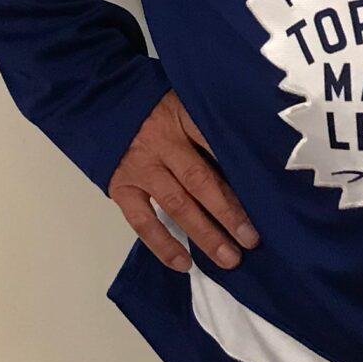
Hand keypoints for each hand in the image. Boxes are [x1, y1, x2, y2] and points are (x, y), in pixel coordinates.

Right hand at [110, 92, 259, 273]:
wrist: (98, 100)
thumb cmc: (151, 104)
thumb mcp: (183, 98)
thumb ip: (208, 121)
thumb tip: (247, 153)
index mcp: (181, 115)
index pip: (216, 144)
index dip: (240, 170)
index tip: (265, 194)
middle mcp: (161, 143)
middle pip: (200, 181)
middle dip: (228, 213)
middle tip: (251, 239)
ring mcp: (140, 167)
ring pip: (176, 205)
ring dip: (204, 235)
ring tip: (229, 258)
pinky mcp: (121, 187)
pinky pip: (143, 221)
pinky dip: (163, 245)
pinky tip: (184, 263)